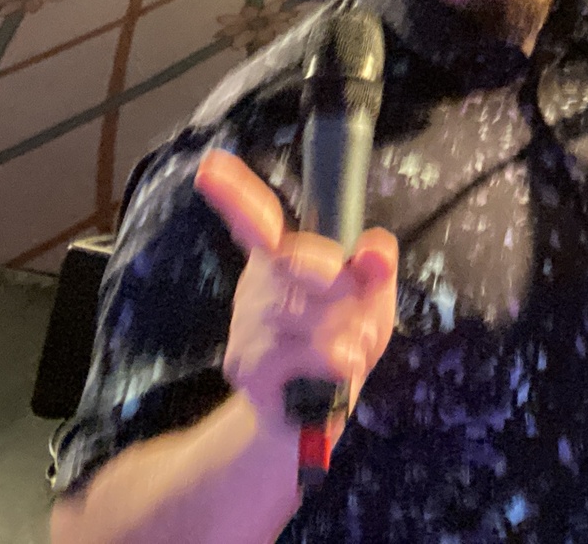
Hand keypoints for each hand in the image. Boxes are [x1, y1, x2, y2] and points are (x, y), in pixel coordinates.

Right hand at [196, 152, 398, 430]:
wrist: (307, 420)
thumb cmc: (340, 343)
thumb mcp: (371, 302)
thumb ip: (376, 270)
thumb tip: (375, 249)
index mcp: (281, 257)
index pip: (256, 217)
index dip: (235, 192)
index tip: (211, 166)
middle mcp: (256, 285)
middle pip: (301, 262)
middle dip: (341, 285)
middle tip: (359, 312)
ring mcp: (247, 326)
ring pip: (310, 313)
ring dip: (346, 333)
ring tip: (345, 350)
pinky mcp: (248, 368)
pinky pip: (308, 355)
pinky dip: (335, 364)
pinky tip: (333, 373)